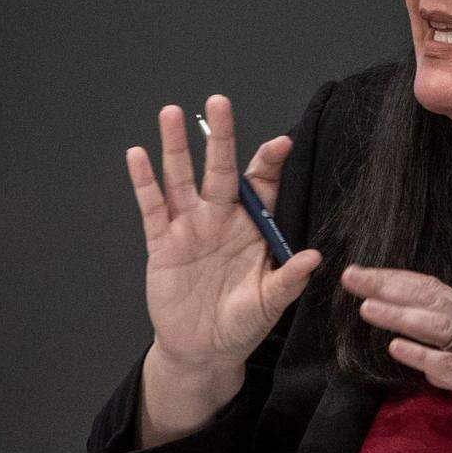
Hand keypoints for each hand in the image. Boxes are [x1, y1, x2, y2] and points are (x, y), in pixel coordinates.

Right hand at [127, 95, 321, 379]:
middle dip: (220, 136)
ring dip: (175, 147)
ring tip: (171, 112)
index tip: (281, 143)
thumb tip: (314, 258)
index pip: (262, 186)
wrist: (204, 350)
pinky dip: (144, 182)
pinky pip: (152, 208)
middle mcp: (221, 220)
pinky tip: (138, 154)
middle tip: (219, 102)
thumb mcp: (270, 303)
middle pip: (220, 169)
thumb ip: (289, 280)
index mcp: (253, 229)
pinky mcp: (161, 244)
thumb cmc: (244, 323)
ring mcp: (189, 228)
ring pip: (181, 179)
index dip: (270, 163)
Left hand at [341, 264, 451, 452]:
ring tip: (367, 307)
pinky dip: (423, 355)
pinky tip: (397, 349)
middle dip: (388, 287)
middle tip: (351, 276)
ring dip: (400, 315)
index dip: (397, 281)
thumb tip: (429, 365)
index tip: (364, 274)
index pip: (433, 292)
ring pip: (438, 325)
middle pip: (430, 299)